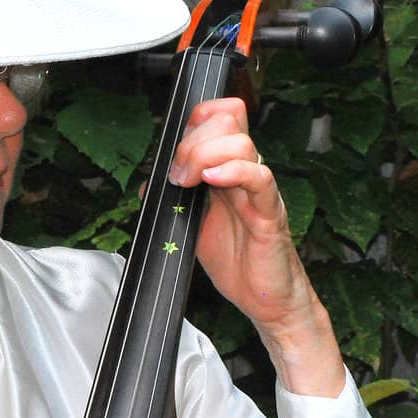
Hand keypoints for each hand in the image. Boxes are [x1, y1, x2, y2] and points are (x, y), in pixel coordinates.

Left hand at [169, 97, 345, 397]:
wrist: (264, 300)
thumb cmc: (237, 263)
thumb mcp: (193, 225)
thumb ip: (174, 201)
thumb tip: (148, 184)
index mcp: (228, 171)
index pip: (220, 117)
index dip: (196, 121)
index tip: (174, 152)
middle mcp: (245, 174)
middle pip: (228, 122)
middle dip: (192, 141)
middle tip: (178, 174)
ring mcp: (259, 191)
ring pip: (241, 143)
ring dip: (205, 155)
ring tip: (190, 182)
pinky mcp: (269, 213)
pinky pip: (259, 178)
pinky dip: (233, 171)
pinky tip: (213, 179)